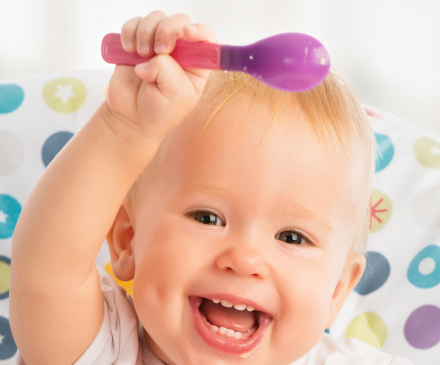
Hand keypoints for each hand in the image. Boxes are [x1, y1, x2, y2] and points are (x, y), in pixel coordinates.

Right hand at [104, 11, 217, 143]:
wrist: (132, 118)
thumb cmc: (160, 111)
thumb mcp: (175, 95)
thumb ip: (168, 70)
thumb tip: (151, 57)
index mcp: (196, 65)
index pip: (205, 38)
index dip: (198, 31)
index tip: (186, 33)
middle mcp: (180, 52)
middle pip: (179, 22)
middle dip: (167, 30)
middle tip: (158, 50)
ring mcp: (158, 46)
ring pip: (156, 19)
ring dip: (146, 32)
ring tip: (141, 54)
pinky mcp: (137, 43)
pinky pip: (134, 24)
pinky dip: (130, 32)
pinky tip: (129, 50)